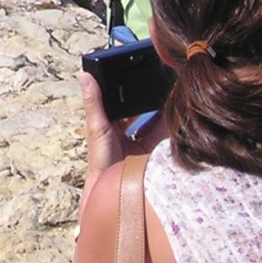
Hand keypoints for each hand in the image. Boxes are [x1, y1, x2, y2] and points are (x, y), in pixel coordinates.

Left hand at [78, 71, 166, 203]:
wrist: (114, 192)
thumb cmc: (100, 160)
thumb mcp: (97, 127)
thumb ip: (94, 102)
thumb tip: (85, 75)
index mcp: (107, 122)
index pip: (117, 99)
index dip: (125, 87)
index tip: (136, 71)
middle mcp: (122, 130)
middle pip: (137, 110)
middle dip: (146, 98)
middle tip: (158, 82)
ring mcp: (138, 141)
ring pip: (151, 122)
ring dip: (160, 112)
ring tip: (171, 96)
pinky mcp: (150, 152)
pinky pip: (161, 136)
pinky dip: (168, 128)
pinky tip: (176, 118)